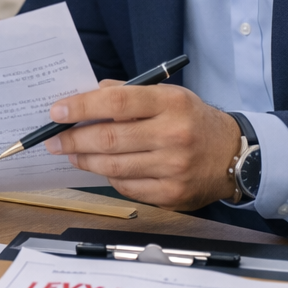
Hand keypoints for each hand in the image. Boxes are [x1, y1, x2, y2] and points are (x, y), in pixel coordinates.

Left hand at [43, 80, 242, 209]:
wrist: (235, 155)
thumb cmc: (193, 121)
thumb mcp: (169, 95)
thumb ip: (129, 93)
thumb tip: (87, 95)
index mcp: (171, 103)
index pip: (116, 102)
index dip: (81, 107)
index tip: (57, 112)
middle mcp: (174, 135)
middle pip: (109, 138)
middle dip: (72, 139)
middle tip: (52, 139)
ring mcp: (174, 168)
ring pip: (113, 167)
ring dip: (84, 160)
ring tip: (71, 154)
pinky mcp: (172, 194)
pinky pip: (127, 187)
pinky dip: (108, 177)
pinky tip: (101, 168)